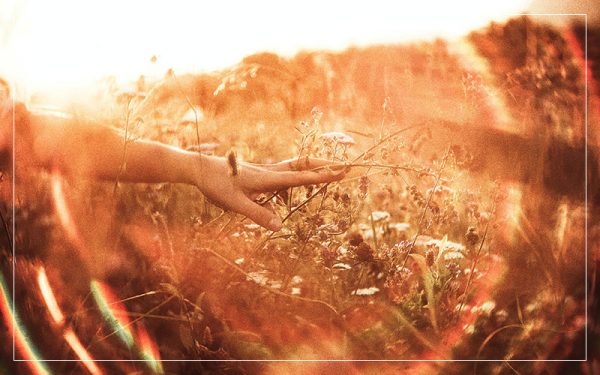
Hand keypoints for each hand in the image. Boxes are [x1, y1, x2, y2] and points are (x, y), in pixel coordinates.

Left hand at [193, 155, 346, 230]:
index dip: (321, 176)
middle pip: (303, 165)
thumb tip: (280, 227)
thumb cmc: (216, 186)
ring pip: (296, 166)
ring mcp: (266, 171)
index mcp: (267, 179)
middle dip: (325, 165)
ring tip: (332, 168)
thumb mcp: (235, 204)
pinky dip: (301, 172)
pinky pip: (286, 172)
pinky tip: (301, 180)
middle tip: (346, 165)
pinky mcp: (261, 174)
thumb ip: (258, 215)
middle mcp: (270, 172)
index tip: (340, 172)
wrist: (200, 169)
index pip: (300, 177)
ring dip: (315, 166)